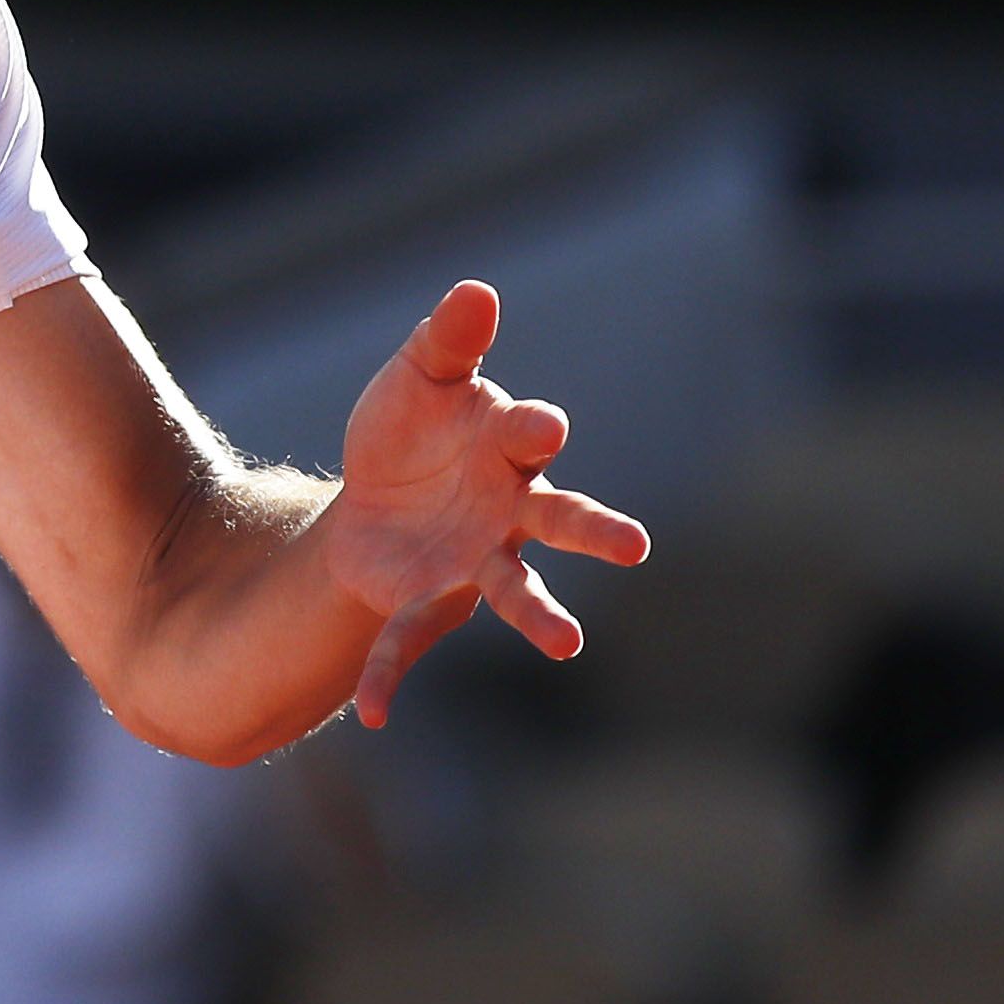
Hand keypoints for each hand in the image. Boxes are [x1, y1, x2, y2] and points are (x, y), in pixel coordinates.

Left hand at [313, 279, 647, 728]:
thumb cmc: (413, 428)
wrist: (372, 493)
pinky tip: (369, 714)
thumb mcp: (416, 378)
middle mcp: (506, 512)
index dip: (533, 429)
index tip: (543, 425)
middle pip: (559, 519)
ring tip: (568, 644)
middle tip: (634, 544)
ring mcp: (473, 562)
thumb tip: (477, 289)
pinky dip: (387, 676)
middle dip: (594, 529)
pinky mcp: (427, 601)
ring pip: (513, 590)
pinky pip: (407, 641)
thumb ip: (446, 342)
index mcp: (505, 451)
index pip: (528, 436)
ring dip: (539, 615)